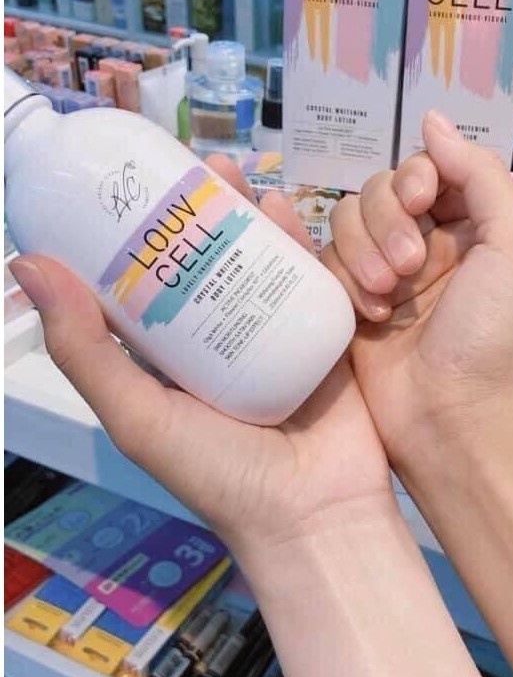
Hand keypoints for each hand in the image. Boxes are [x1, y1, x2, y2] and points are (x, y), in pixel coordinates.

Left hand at [9, 156, 393, 589]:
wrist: (315, 510)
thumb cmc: (220, 472)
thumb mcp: (138, 415)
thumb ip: (84, 349)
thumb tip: (25, 262)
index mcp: (170, 359)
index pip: (148, 282)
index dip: (141, 233)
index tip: (132, 185)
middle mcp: (219, 340)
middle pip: (207, 261)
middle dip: (200, 211)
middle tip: (195, 166)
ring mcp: (272, 334)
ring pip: (256, 261)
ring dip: (246, 215)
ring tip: (235, 174)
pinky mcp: (319, 334)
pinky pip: (307, 279)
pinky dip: (297, 243)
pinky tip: (283, 208)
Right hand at [323, 111, 512, 475]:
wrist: (451, 418)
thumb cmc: (491, 334)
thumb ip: (481, 174)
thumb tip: (431, 118)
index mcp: (468, 226)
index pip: (424, 169)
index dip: (414, 175)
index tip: (420, 201)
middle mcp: (424, 243)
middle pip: (378, 190)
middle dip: (387, 222)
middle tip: (409, 269)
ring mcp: (383, 273)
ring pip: (346, 221)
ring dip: (363, 252)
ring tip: (387, 298)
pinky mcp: (349, 302)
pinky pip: (327, 263)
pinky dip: (345, 282)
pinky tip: (371, 317)